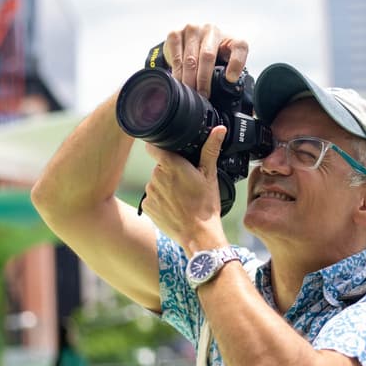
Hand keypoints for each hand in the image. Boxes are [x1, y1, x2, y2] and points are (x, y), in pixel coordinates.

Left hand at [142, 125, 228, 253]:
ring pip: (156, 182)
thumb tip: (218, 130)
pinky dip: (161, 201)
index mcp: (170, 165)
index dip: (160, 148)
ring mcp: (149, 192)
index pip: (153, 147)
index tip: (169, 152)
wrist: (198, 235)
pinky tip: (174, 207)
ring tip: (182, 197)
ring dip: (165, 186)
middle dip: (170, 171)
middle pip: (159, 166)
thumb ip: (210, 149)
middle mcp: (156, 176)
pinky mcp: (147, 206)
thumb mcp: (210, 175)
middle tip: (186, 182)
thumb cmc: (205, 206)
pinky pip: (152, 198)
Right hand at [163, 23, 248, 98]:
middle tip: (202, 94)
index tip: (230, 79)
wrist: (191, 42)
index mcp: (229, 38)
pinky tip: (179, 81)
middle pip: (208, 56)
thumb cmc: (212, 55)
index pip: (239, 46)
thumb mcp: (225, 62)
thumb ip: (230, 73)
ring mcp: (192, 30)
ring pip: (190, 59)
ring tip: (190, 92)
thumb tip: (227, 89)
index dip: (236, 63)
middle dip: (204, 79)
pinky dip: (177, 72)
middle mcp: (211, 30)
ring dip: (189, 79)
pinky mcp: (176, 34)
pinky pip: (176, 57)